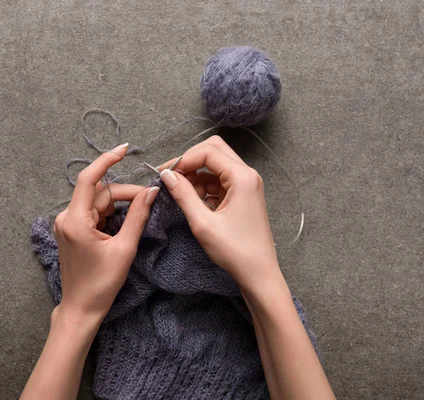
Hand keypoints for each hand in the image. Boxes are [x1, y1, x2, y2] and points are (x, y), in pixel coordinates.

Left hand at [54, 143, 159, 321]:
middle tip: (150, 199)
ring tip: (140, 213)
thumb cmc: (101, 283)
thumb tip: (151, 192)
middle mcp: (66, 218)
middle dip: (125, 194)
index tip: (125, 149)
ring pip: (98, 203)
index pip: (90, 179)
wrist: (81, 308)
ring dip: (118, 205)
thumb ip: (137, 216)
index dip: (107, 160)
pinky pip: (93, 213)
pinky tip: (123, 224)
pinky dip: (110, 214)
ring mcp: (66, 224)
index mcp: (75, 220)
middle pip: (100, 193)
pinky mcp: (70, 231)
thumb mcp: (124, 248)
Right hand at [158, 136, 278, 290]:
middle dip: (190, 161)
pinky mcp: (243, 195)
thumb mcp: (203, 223)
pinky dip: (204, 186)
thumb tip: (166, 175)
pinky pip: (219, 181)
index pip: (208, 152)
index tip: (165, 174)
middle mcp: (247, 175)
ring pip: (216, 165)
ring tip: (181, 194)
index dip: (183, 159)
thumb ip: (183, 195)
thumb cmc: (235, 251)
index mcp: (242, 177)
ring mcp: (247, 185)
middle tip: (171, 177)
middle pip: (214, 151)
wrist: (258, 273)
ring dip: (196, 175)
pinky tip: (193, 201)